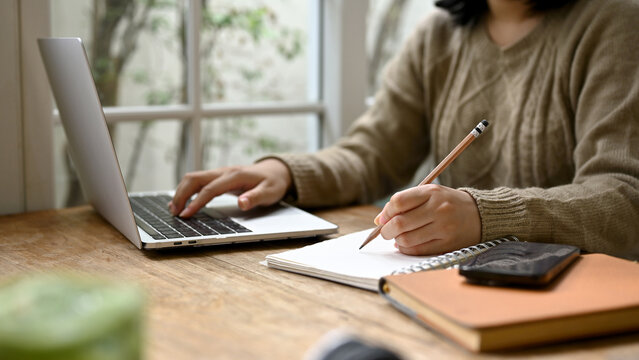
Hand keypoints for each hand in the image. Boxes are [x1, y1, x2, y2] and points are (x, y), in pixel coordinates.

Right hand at [169, 158, 291, 216]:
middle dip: (181, 195)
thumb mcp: (270, 192)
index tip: (186, 215)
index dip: (196, 202)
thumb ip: (256, 197)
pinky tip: (182, 202)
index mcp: (235, 176)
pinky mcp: (219, 177)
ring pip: (194, 178)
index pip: (210, 189)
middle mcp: (225, 172)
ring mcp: (220, 173)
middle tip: (174, 213)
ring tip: (173, 209)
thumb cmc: (273, 182)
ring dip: (181, 192)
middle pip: (195, 179)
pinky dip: (187, 190)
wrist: (276, 171)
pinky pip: (198, 181)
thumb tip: (243, 203)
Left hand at [374, 184, 480, 254]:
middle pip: (399, 223)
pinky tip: (407, 245)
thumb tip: (379, 220)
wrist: (480, 215)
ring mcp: (443, 228)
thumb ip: (405, 203)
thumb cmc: (448, 204)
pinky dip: (407, 249)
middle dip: (386, 231)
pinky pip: (418, 251)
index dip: (386, 212)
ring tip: (398, 238)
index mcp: (431, 192)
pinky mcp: (447, 244)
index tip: (383, 218)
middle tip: (386, 232)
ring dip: (397, 241)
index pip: (398, 201)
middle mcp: (438, 209)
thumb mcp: (430, 194)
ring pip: (406, 239)